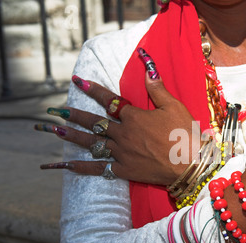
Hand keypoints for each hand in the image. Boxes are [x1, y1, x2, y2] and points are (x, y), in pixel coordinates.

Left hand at [37, 66, 200, 185]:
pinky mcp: (124, 170)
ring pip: (92, 142)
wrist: (189, 165)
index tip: (78, 81)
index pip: (110, 100)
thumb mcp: (174, 107)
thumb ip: (157, 89)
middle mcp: (123, 134)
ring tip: (55, 131)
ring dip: (72, 137)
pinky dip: (82, 167)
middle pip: (94, 122)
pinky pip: (99, 168)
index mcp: (134, 117)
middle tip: (56, 110)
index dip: (93, 90)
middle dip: (74, 114)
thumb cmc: (185, 135)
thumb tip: (147, 69)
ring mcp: (121, 153)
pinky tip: (66, 166)